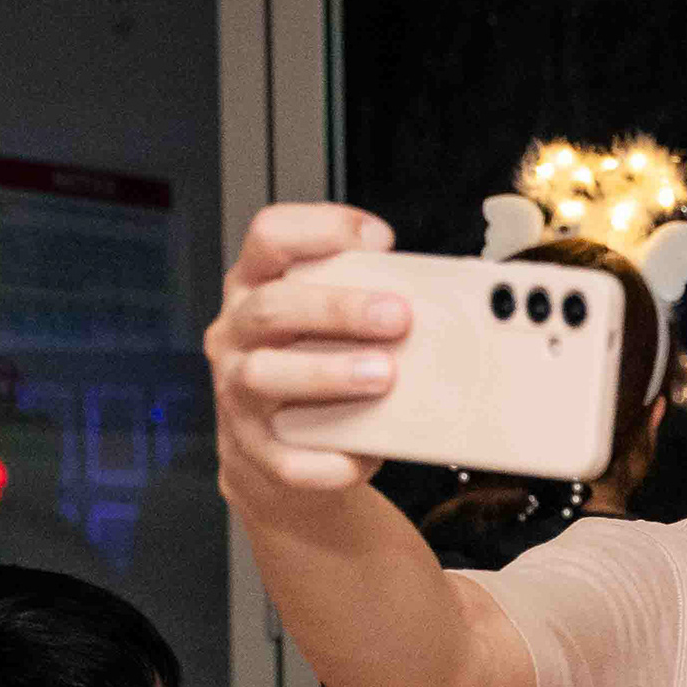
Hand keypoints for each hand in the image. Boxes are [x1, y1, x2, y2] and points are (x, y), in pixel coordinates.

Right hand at [203, 202, 407, 502]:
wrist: (271, 452)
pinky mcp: (253, 450)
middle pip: (272, 307)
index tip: (381, 239)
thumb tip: (449, 299)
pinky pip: (286, 458)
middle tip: (397, 316)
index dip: (321, 227)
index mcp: (255, 286)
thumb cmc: (311, 368)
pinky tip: (362, 454)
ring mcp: (237, 392)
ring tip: (384, 375)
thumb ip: (364, 301)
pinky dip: (325, 459)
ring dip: (329, 373)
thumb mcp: (324, 324)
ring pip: (268, 375)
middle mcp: (237, 333)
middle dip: (338, 309)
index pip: (270, 235)